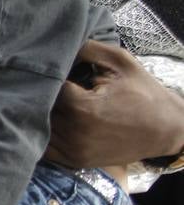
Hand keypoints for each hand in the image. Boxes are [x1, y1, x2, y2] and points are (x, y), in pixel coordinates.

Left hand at [48, 39, 183, 165]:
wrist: (167, 129)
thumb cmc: (143, 92)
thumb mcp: (119, 61)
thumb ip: (85, 49)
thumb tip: (55, 43)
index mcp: (82, 108)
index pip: (44, 87)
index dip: (44, 75)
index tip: (49, 68)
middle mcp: (75, 133)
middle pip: (37, 108)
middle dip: (38, 94)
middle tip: (41, 83)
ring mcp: (74, 151)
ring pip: (38, 128)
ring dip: (37, 114)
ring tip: (46, 99)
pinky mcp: (75, 161)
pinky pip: (45, 148)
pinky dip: (43, 133)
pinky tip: (52, 118)